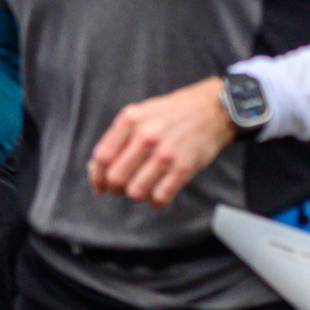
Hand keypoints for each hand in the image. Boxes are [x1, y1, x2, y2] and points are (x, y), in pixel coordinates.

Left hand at [88, 76, 236, 206]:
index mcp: (131, 120)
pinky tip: (159, 192)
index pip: (102, 158)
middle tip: (122, 187)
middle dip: (115, 188)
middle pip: (116, 178)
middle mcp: (146, 136)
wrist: (213, 109)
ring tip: (143, 187)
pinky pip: (160, 196)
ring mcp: (166, 153)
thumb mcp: (141, 113)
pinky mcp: (184, 167)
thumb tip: (98, 168)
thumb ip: (119, 137)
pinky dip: (156, 200)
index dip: (97, 176)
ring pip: (136, 191)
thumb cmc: (174, 113)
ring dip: (136, 194)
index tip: (100, 184)